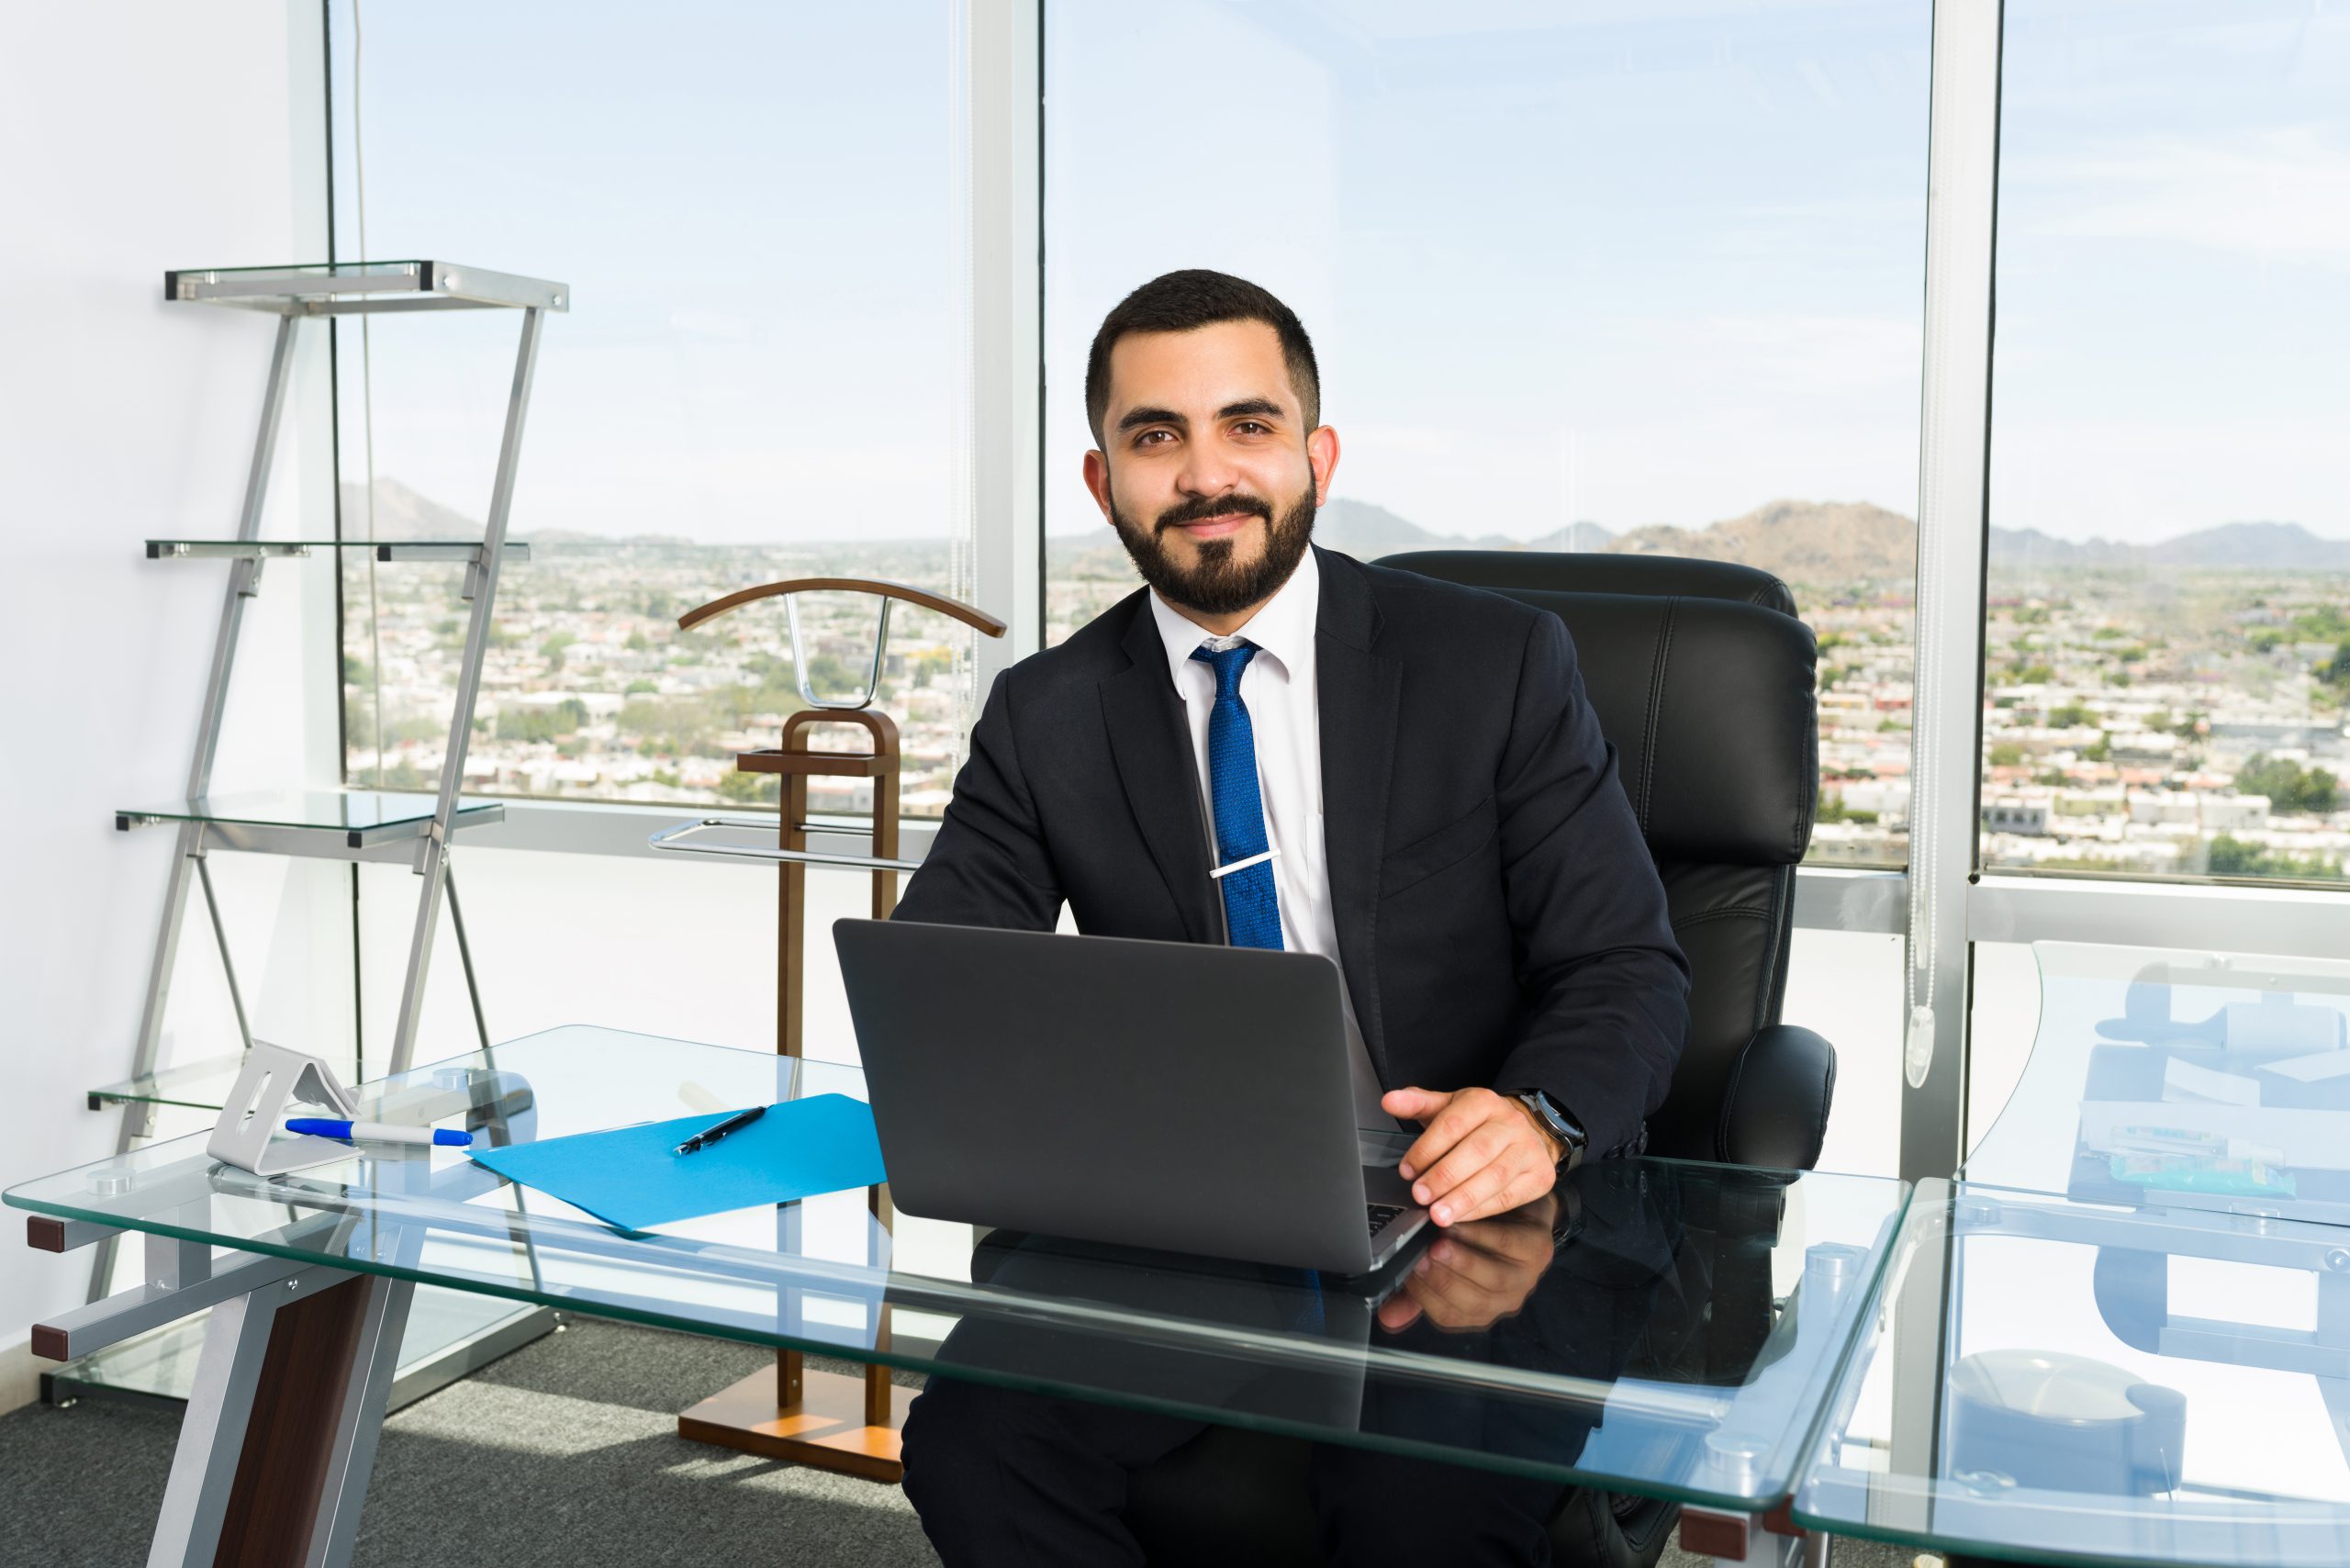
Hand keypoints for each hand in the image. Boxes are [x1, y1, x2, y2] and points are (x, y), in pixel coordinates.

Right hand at [1376, 1195, 1558, 1332]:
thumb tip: (1388, 1317)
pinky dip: (1483, 1233)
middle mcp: (1504, 1300)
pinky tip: (1462, 1222)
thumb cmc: (1476, 1238)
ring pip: (1495, 1276)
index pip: (1448, 1315)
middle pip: (1475, 1302)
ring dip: (1465, 1260)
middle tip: (1421, 1258)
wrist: (1516, 1208)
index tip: (1407, 1273)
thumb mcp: (1445, 1265)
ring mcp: (1526, 1276)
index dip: (1425, 1297)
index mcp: (1478, 1309)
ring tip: (1439, 1241)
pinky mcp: (1539, 1247)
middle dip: (1445, 1281)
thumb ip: (1416, 1290)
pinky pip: (1510, 1243)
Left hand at [1382, 1085, 1562, 1227]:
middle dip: (1444, 1176)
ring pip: (1494, 1177)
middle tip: (1421, 1195)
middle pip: (1476, 1151)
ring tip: (1439, 1213)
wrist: (1525, 1132)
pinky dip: (1482, 1209)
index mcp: (1483, 1102)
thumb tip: (1389, 1101)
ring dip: (1463, 1198)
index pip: (1452, 1125)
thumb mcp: (1447, 1108)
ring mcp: (1528, 1150)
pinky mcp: (1539, 1176)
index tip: (1407, 1170)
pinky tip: (1462, 1215)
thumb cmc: (1478, 1124)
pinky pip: (1508, 1196)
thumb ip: (1417, 1104)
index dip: (1426, 1149)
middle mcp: (1510, 1123)